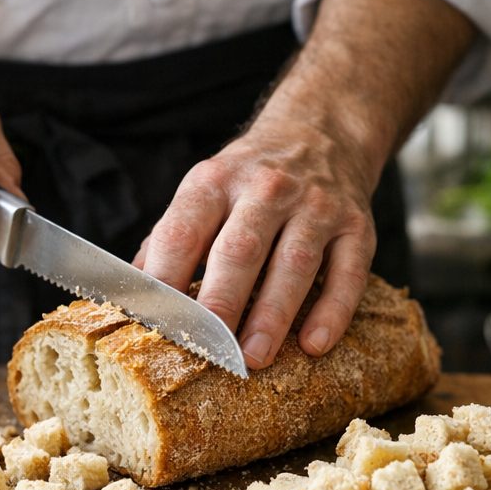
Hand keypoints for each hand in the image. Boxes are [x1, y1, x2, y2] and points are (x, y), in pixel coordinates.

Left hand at [134, 0, 474, 367]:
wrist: (321, 132)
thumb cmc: (247, 181)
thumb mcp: (203, 192)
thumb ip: (169, 240)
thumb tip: (133, 296)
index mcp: (214, 182)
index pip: (183, 232)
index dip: (167, 278)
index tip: (158, 323)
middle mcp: (266, 189)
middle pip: (240, 250)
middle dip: (222, 302)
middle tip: (210, 349)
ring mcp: (316, 206)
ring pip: (294, 263)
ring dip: (273, 314)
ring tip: (254, 357)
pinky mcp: (356, 225)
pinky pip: (348, 272)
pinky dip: (332, 311)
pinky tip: (314, 344)